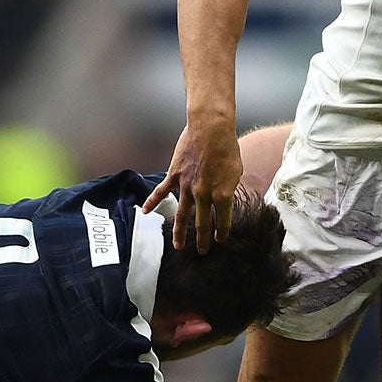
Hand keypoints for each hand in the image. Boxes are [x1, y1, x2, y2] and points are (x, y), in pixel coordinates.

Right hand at [143, 119, 243, 252]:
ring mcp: (187, 187)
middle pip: (202, 223)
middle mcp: (204, 195)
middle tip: (203, 252)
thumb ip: (228, 188)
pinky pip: (162, 192)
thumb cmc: (227, 147)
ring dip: (180, 232)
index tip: (221, 240)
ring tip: (179, 246)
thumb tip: (225, 197)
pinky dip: (153, 202)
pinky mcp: (175, 176)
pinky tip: (146, 212)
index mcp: (222, 195)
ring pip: (183, 215)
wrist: (211, 129)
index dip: (223, 232)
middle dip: (203, 240)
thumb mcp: (236, 171)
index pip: (224, 220)